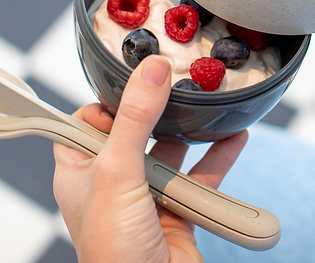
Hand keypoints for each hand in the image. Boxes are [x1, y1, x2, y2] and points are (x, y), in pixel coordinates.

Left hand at [53, 56, 247, 262]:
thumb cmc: (113, 252)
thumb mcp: (117, 172)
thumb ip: (133, 119)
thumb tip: (150, 70)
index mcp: (80, 171)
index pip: (87, 120)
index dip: (108, 99)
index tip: (133, 77)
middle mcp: (111, 182)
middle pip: (134, 131)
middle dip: (157, 109)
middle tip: (177, 82)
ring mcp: (146, 196)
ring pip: (170, 152)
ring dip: (191, 132)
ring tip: (207, 106)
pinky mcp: (177, 210)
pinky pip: (200, 175)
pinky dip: (219, 156)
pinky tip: (234, 136)